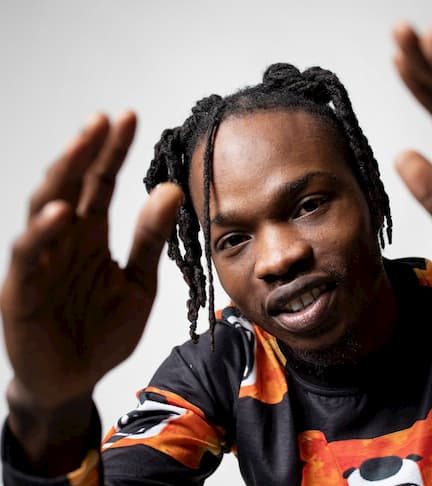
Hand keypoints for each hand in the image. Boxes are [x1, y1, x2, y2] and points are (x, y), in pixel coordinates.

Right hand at [0, 112, 181, 409]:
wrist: (76, 379)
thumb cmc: (103, 330)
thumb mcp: (139, 283)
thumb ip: (150, 240)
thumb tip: (172, 189)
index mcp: (91, 237)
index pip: (101, 185)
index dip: (113, 152)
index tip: (130, 119)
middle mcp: (64, 241)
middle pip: (73, 186)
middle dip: (87, 151)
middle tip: (105, 120)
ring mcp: (41, 262)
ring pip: (45, 208)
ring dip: (62, 176)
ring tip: (83, 145)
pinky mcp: (22, 290)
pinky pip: (30, 255)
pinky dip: (43, 233)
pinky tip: (62, 211)